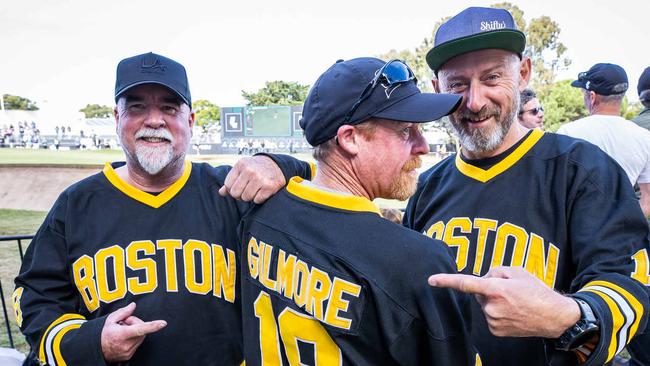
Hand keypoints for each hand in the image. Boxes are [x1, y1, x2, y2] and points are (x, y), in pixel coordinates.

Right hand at [100, 302, 166, 361]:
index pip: (140, 329)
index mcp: (121, 334)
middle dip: (136, 324)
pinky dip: (134, 339)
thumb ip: (123, 312)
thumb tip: (133, 305)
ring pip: (141, 337)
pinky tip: (124, 339)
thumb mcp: (110, 320)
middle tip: (125, 324)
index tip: (163, 323)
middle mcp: (126, 345)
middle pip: (142, 330)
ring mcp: (128, 352)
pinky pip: (137, 344)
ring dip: (135, 332)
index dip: (153, 326)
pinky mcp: (129, 356)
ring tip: (123, 332)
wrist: (97, 351)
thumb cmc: (104, 334)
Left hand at [219, 155, 284, 203]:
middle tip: (247, 190)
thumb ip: (231, 180)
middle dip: (240, 194)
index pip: (228, 185)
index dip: (232, 189)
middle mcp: (249, 171)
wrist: (276, 165)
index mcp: (241, 165)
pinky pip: (257, 200)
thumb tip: (221, 192)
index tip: (239, 187)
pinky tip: (262, 191)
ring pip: (246, 198)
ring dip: (250, 197)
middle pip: (235, 193)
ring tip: (255, 190)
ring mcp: (260, 178)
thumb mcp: (242, 169)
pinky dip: (259, 198)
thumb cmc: (256, 168)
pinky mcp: (269, 186)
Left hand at [428, 266, 579, 337]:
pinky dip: (497, 312)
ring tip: (514, 302)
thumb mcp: (518, 271)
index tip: (432, 280)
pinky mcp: (496, 330)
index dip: (447, 281)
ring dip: (493, 301)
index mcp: (496, 289)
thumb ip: (495, 271)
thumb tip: (484, 278)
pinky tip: (512, 312)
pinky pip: (489, 316)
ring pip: (484, 305)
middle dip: (488, 288)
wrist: (554, 317)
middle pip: (478, 292)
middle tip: (509, 290)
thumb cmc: (536, 291)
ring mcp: (493, 320)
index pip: (466, 283)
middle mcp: (492, 306)